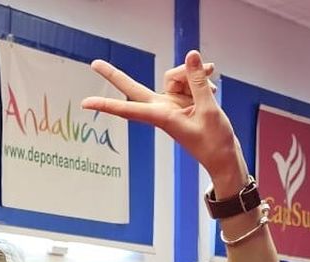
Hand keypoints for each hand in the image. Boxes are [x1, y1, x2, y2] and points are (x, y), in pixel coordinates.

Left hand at [81, 50, 242, 176]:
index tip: (85, 103)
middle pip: (134, 88)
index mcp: (161, 117)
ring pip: (173, 77)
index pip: (128, 108)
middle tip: (94, 64)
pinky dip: (200, 80)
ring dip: (193, 75)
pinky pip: (187, 80)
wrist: (224, 157)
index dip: (107, 104)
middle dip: (115, 76)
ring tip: (211, 85)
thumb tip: (190, 56)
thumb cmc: (214, 141)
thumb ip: (197, 82)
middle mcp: (162, 109)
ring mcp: (171, 104)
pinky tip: (212, 87)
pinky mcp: (182, 101)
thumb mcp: (208, 109)